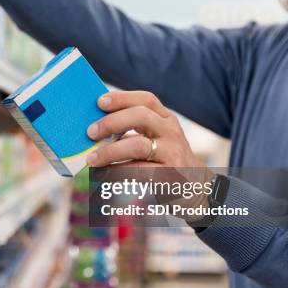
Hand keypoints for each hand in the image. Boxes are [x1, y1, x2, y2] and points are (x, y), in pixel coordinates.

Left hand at [86, 91, 213, 221]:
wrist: (197, 189)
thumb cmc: (166, 160)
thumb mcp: (158, 138)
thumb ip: (134, 130)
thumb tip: (95, 127)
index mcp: (166, 119)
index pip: (146, 99)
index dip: (122, 98)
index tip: (99, 102)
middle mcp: (171, 132)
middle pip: (141, 116)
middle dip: (111, 122)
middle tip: (90, 132)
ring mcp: (172, 154)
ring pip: (138, 146)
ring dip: (110, 151)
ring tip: (92, 159)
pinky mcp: (169, 176)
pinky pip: (138, 171)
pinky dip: (117, 172)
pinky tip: (104, 174)